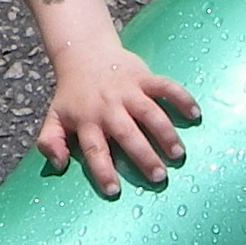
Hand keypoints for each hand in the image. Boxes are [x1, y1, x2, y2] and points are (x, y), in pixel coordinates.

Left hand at [42, 45, 198, 199]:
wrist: (84, 54)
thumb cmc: (72, 94)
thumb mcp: (54, 117)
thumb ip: (50, 142)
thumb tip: (57, 164)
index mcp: (87, 120)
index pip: (94, 149)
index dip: (103, 170)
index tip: (114, 190)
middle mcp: (108, 107)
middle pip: (127, 134)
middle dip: (143, 156)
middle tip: (159, 177)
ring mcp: (128, 91)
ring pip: (149, 113)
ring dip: (165, 133)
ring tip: (177, 154)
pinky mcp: (144, 77)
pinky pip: (166, 86)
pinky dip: (181, 98)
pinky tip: (195, 115)